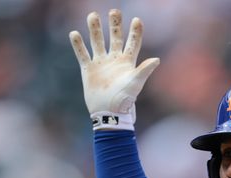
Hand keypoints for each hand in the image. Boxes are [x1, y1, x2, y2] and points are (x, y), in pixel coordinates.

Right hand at [69, 9, 159, 129]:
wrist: (109, 113)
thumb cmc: (124, 100)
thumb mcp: (135, 84)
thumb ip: (144, 70)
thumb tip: (157, 60)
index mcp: (127, 62)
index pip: (133, 43)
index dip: (135, 32)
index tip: (137, 19)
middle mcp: (114, 60)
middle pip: (114, 38)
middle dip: (114, 25)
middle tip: (114, 11)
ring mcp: (101, 64)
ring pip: (97, 42)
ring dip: (95, 29)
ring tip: (92, 15)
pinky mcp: (88, 70)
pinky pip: (82, 54)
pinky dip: (78, 45)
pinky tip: (74, 34)